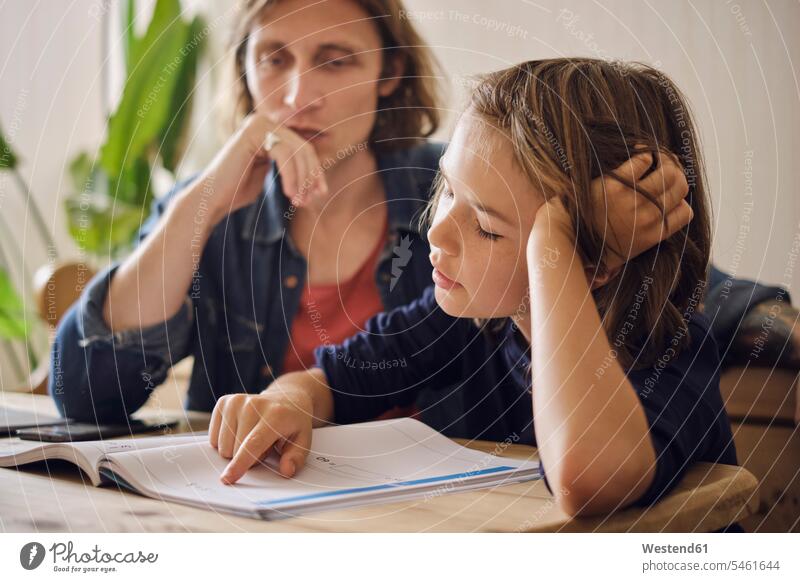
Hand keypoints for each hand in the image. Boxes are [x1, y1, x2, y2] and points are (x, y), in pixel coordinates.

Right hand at [198, 113, 327, 225]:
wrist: (212, 198)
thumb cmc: (238, 189)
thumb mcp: (270, 173)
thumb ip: (289, 164)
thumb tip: (317, 168)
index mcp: (269, 129)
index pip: (303, 148)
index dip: (315, 171)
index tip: (321, 193)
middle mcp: (263, 121)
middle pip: (304, 148)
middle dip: (311, 176)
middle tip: (310, 200)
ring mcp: (257, 124)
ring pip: (297, 152)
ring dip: (302, 180)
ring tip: (299, 201)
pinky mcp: (252, 133)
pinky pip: (284, 154)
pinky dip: (291, 176)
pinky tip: (288, 194)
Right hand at [209, 389, 313, 484]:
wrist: (287, 399)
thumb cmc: (292, 422)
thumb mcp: (303, 440)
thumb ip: (296, 457)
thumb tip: (286, 470)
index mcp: (275, 415)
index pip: (253, 443)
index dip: (240, 463)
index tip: (228, 478)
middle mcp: (253, 405)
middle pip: (235, 449)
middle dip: (248, 457)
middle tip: (264, 445)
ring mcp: (236, 401)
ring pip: (222, 446)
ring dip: (236, 449)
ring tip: (253, 436)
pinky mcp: (224, 402)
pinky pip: (213, 437)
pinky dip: (226, 440)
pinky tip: (241, 430)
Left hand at [593, 151, 692, 268]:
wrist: (564, 241)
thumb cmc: (592, 247)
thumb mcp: (623, 255)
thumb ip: (641, 242)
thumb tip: (654, 229)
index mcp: (652, 235)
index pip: (685, 212)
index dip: (679, 201)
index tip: (667, 195)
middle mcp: (647, 218)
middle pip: (680, 186)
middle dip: (675, 174)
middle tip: (664, 167)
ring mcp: (631, 200)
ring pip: (668, 171)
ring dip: (664, 159)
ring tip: (655, 157)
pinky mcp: (614, 185)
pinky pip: (643, 160)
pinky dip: (644, 153)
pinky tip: (638, 153)